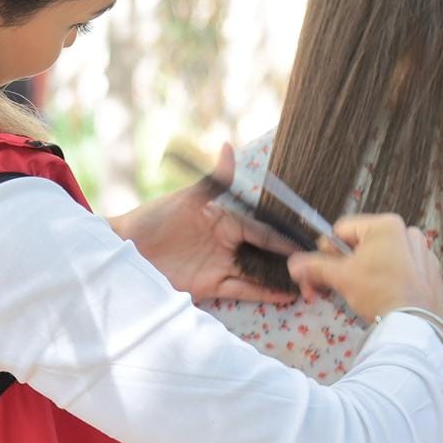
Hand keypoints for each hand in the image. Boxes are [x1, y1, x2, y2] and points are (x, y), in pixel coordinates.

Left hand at [110, 143, 299, 303]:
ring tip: (310, 285)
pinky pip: (242, 289)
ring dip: (281, 279)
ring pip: (258, 273)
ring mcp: (220, 265)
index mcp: (223, 220)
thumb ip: (213, 181)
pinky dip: (264, 293)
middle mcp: (226, 243)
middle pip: (264, 253)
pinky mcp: (210, 285)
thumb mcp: (185, 199)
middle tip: (317, 268)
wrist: (125, 251)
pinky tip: (285, 296)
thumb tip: (228, 147)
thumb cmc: (152, 219)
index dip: (283, 237)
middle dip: (289, 261)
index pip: (261, 229)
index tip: (307, 241)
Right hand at [287, 214, 442, 320]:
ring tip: (365, 294)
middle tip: (339, 286)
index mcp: (385, 225)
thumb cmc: (376, 292)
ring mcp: (424, 252)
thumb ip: (314, 266)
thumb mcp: (340, 277)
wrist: (413, 325)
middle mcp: (407, 232)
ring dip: (367, 271)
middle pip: (362, 245)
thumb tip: (293, 264)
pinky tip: (387, 296)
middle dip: (346, 265)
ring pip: (382, 257)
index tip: (327, 272)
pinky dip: (391, 279)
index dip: (328, 252)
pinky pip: (403, 269)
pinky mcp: (433, 273)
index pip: (341, 231)